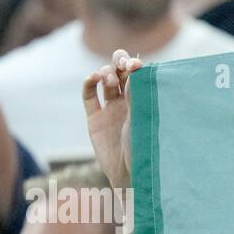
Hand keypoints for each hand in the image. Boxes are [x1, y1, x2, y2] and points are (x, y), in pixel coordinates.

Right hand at [82, 48, 142, 188]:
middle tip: (121, 63)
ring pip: (104, 80)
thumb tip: (135, 65)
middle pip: (120, 72)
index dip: (133, 64)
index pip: (137, 74)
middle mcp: (128, 103)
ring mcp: (110, 110)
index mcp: (144, 101)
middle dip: (119, 61)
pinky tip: (93, 78)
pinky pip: (88, 95)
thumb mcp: (142, 116)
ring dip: (106, 73)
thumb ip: (137, 92)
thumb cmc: (143, 146)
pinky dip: (88, 82)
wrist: (130, 172)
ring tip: (110, 79)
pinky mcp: (95, 118)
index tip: (135, 65)